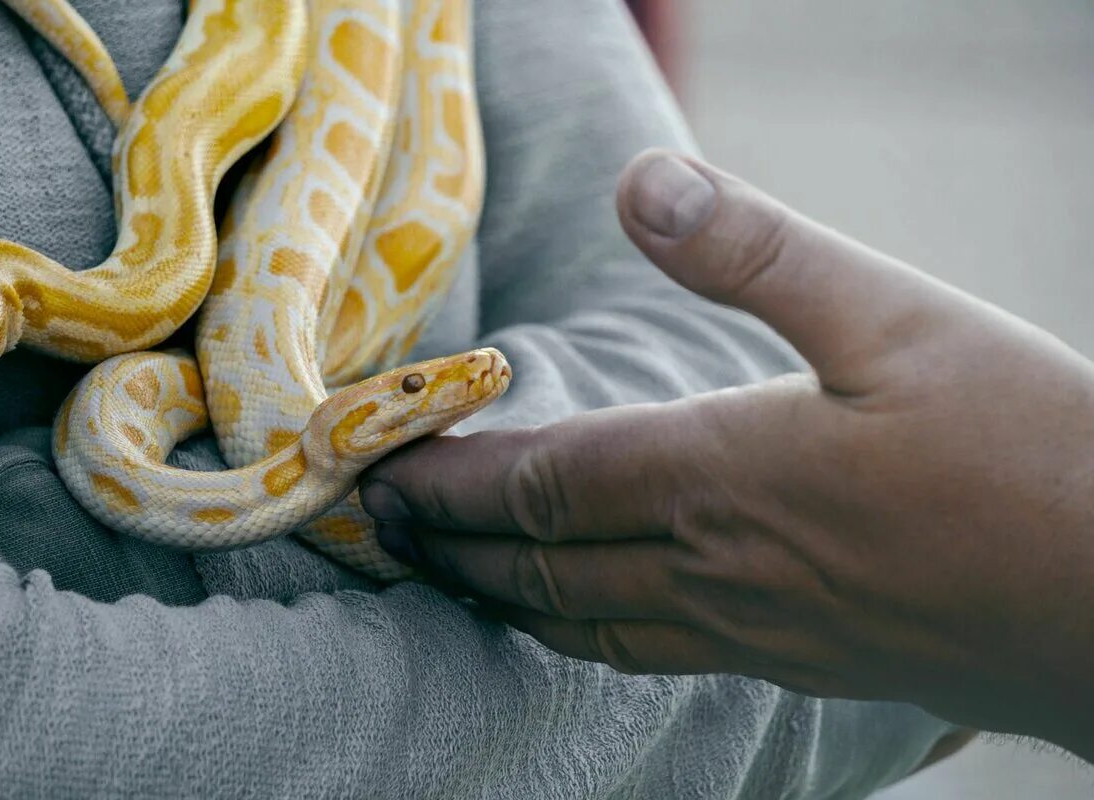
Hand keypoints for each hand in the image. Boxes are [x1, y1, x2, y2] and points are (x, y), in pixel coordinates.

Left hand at [359, 151, 1093, 758]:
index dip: (455, 480)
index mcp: (723, 476)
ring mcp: (754, 629)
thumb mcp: (895, 317)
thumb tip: (647, 185)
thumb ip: (757, 253)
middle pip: (542, 566)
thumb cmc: (1025, 453)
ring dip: (504, 599)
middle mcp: (716, 566)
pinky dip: (583, 635)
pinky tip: (582, 624)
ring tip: (453, 580)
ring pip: (586, 624)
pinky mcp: (798, 662)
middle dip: (453, 546)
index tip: (384, 470)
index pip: (544, 486)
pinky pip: (650, 655)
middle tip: (382, 531)